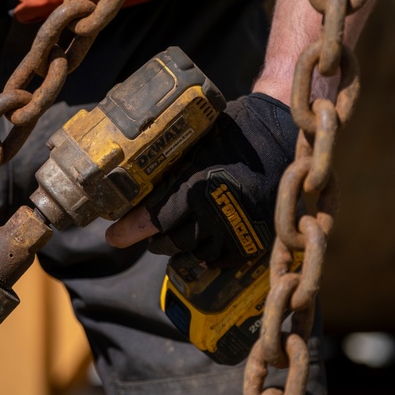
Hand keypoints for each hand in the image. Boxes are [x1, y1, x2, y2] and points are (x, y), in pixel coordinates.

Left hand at [106, 93, 296, 265]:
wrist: (280, 138)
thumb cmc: (232, 134)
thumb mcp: (194, 145)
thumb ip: (167, 171)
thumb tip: (129, 183)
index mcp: (195, 188)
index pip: (152, 220)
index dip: (129, 231)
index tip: (114, 236)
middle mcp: (213, 213)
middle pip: (169, 241)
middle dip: (154, 238)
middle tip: (149, 230)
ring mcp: (234, 230)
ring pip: (193, 253)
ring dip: (179, 247)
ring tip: (176, 234)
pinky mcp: (252, 241)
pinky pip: (219, 260)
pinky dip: (205, 255)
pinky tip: (200, 242)